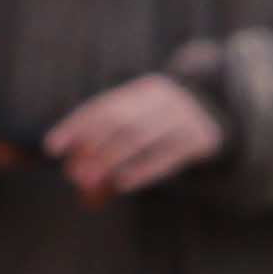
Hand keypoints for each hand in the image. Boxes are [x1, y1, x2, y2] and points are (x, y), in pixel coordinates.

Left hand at [47, 73, 225, 207]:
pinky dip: (142, 170)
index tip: (53, 148)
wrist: (219, 118)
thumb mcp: (142, 119)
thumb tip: (74, 170)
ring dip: (112, 161)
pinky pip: (167, 156)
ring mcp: (184, 117)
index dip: (75, 126)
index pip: (103, 105)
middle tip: (74, 175)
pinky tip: (123, 184)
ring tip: (92, 182)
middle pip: (121, 121)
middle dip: (93, 148)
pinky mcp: (200, 139)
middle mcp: (163, 98)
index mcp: (143, 89)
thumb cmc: (165, 126)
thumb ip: (110, 140)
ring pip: (141, 138)